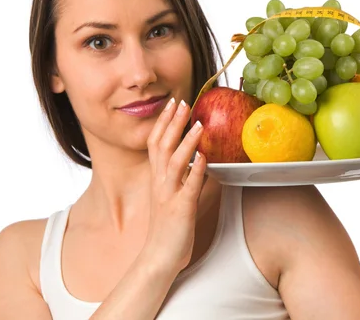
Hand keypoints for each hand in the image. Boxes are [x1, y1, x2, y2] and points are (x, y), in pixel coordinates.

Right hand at [142, 98, 206, 272]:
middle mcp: (160, 183)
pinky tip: (204, 158)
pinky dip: (196, 171)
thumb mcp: (170, 195)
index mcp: (157, 178)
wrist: (158, 257)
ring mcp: (169, 195)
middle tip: (183, 102)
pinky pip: (189, 187)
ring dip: (186, 142)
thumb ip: (179, 177)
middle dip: (172, 123)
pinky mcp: (181, 210)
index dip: (163, 122)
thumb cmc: (167, 227)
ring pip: (175, 163)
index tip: (172, 103)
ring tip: (197, 124)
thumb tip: (195, 160)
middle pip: (162, 146)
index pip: (155, 143)